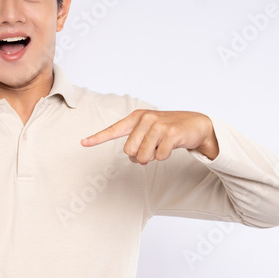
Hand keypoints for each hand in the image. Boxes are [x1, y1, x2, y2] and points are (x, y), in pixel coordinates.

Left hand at [80, 110, 218, 163]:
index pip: (113, 130)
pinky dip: (164, 156)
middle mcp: (145, 118)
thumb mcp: (150, 132)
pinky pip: (159, 157)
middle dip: (139, 156)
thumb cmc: (168, 130)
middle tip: (151, 149)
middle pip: (129, 151)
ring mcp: (158, 125)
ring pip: (143, 156)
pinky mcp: (171, 133)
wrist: (195, 125)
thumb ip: (138, 144)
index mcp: (136, 118)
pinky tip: (171, 146)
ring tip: (161, 146)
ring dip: (152, 157)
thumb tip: (136, 159)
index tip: (83, 143)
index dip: (97, 138)